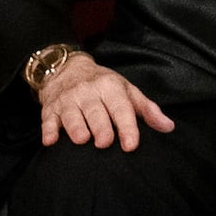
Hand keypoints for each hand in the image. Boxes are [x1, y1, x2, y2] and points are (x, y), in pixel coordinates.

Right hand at [34, 52, 172, 152]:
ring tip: (82, 141)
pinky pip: (47, 120)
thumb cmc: (103, 85)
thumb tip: (168, 127)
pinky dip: (48, 130)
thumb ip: (147, 110)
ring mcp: (67, 100)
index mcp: (111, 87)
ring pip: (71, 115)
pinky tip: (50, 141)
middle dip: (100, 127)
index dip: (127, 127)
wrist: (67, 69)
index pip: (121, 108)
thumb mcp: (127, 91)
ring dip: (75, 128)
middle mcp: (88, 92)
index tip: (130, 145)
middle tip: (105, 144)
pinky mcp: (50, 108)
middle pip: (95, 112)